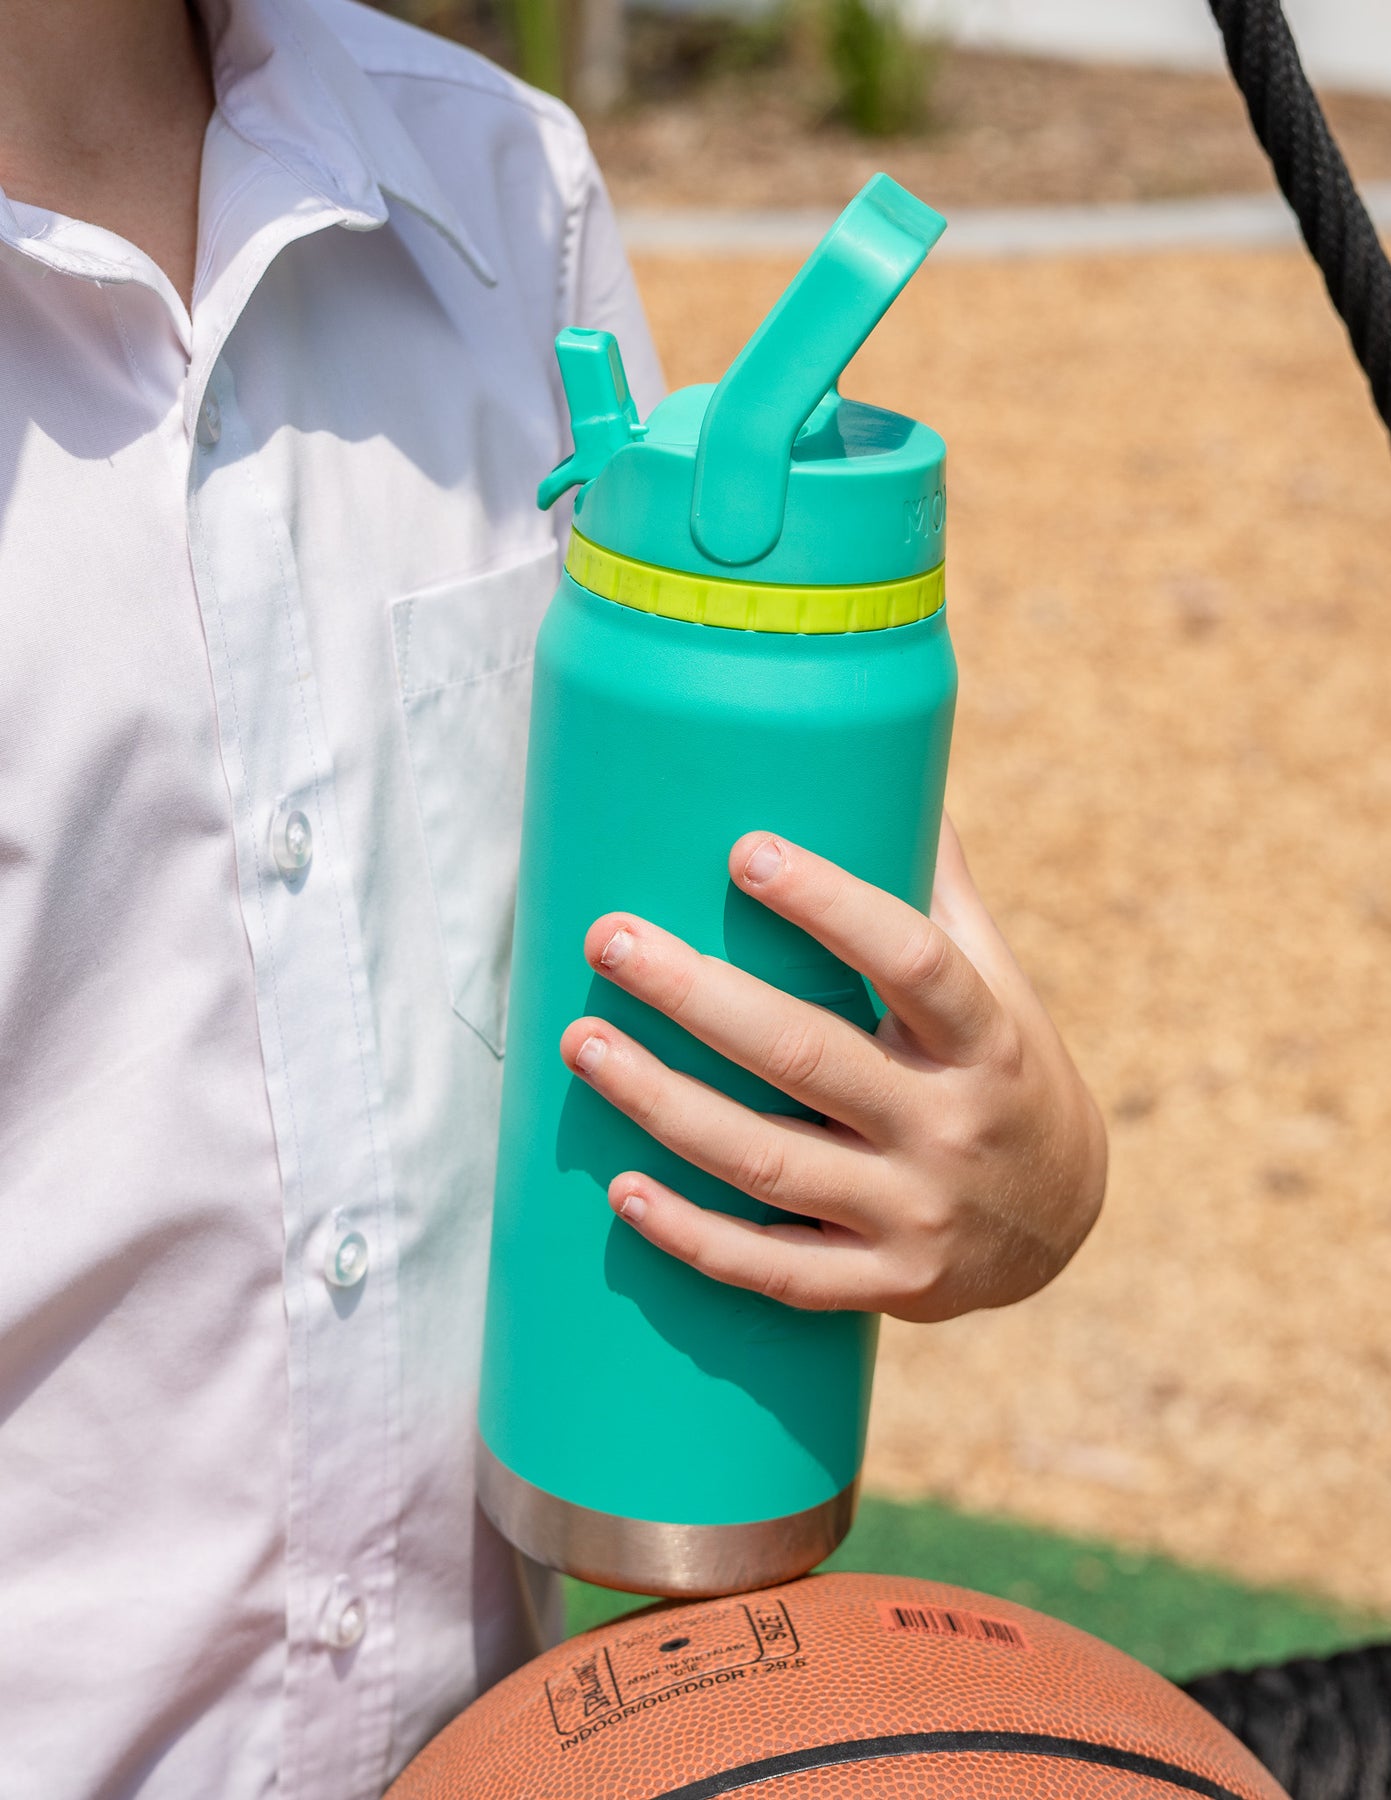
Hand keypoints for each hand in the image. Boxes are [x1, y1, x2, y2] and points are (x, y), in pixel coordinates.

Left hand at [558, 820, 1105, 1322]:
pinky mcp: (885, 1286)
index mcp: (987, 1038)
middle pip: (807, 1057)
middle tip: (610, 937)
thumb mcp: (1002, 984)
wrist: (1062, 1230)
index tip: (745, 851)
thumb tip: (890, 758)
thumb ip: (940, 891)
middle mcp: (951, 1126)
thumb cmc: (1007, 1072)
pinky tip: (622, 1191)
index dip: (832, 906)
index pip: (913, 961)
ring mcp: (915, 1214)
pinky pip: (775, 1270)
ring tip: (581, 1043)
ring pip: (768, 1163)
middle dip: (697, 997)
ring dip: (663, 1104)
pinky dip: (694, 1236)